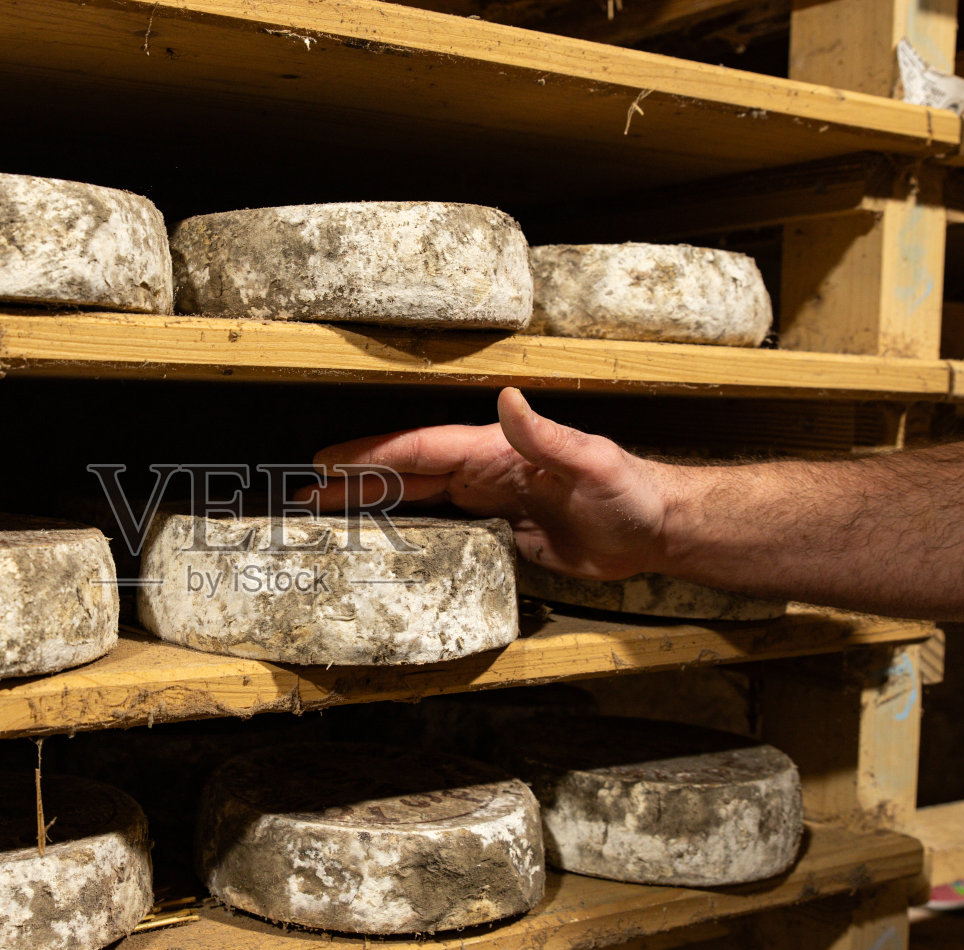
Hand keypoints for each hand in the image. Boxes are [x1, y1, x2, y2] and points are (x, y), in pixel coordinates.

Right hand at [302, 388, 677, 579]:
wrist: (657, 528)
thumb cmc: (632, 492)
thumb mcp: (592, 461)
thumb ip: (546, 435)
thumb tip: (505, 398)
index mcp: (497, 451)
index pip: (423, 451)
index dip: (374, 455)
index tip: (329, 461)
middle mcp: (484, 471)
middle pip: (407, 473)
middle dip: (355, 478)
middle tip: (307, 490)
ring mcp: (488, 500)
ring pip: (416, 498)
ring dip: (372, 502)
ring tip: (326, 511)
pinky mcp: (498, 530)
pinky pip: (439, 525)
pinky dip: (404, 527)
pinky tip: (379, 537)